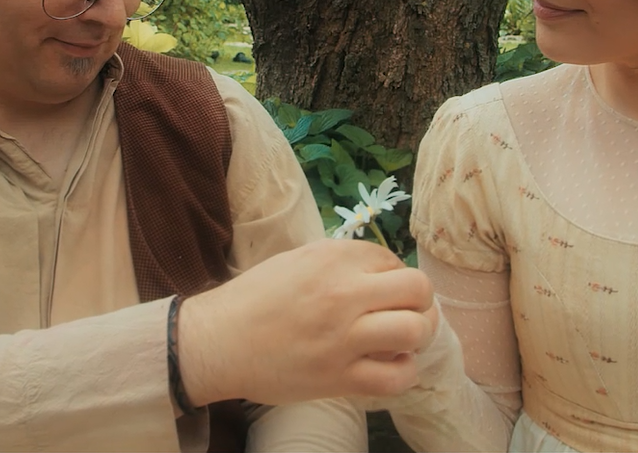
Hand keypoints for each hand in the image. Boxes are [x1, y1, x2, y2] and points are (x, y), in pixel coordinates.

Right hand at [176, 238, 435, 405]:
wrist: (217, 343)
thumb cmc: (254, 299)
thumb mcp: (297, 260)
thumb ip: (340, 261)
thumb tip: (382, 270)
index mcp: (332, 259)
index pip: (393, 260)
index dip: (393, 275)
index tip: (380, 290)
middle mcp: (343, 294)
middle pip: (418, 289)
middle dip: (420, 300)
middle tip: (407, 311)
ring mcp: (343, 338)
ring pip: (415, 331)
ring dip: (419, 334)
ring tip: (404, 339)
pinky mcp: (338, 377)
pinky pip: (395, 378)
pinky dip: (404, 372)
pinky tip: (392, 365)